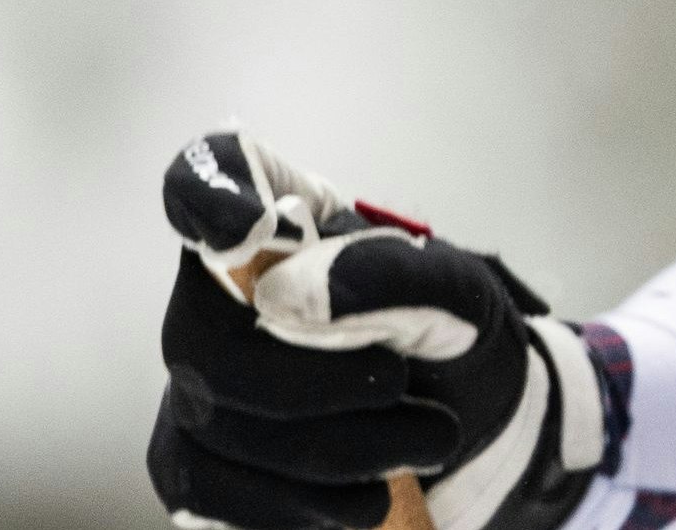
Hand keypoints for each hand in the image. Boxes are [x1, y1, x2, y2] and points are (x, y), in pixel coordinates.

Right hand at [148, 131, 603, 529]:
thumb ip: (391, 277)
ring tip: (421, 442)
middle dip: (314, 387)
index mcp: (285, 230)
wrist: (479, 434)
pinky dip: (300, 506)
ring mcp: (197, 386)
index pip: (207, 178)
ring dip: (337, 452)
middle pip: (203, 345)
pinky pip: (210, 494)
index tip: (237, 216)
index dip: (208, 192)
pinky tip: (364, 498)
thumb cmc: (457, 344)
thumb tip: (290, 294)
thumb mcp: (460, 297)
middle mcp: (218, 302)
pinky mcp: (196, 463)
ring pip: (215, 430)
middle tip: (404, 390)